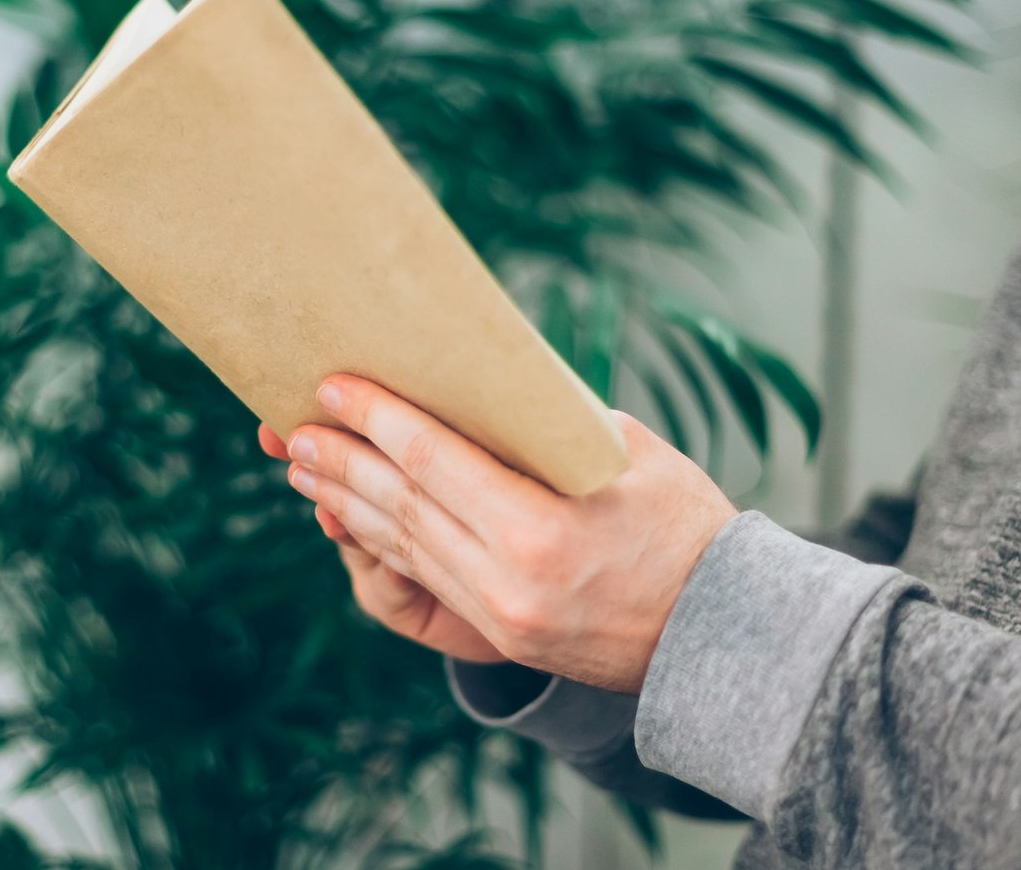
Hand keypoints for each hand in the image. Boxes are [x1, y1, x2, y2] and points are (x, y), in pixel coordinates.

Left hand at [278, 375, 738, 692]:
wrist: (725, 637)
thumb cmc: (685, 524)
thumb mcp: (624, 454)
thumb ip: (544, 425)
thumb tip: (474, 384)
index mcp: (541, 530)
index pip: (433, 461)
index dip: (378, 419)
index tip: (334, 386)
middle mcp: (507, 580)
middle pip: (401, 505)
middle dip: (342, 460)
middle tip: (294, 425)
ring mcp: (499, 616)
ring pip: (401, 546)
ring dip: (345, 501)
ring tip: (302, 464)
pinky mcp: (501, 635)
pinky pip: (423, 578)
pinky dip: (379, 542)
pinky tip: (347, 514)